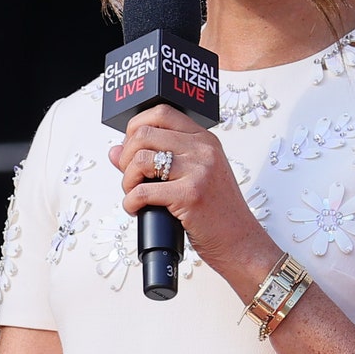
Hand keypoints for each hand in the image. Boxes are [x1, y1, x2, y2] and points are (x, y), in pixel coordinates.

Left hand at [108, 105, 273, 285]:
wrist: (239, 240)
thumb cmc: (216, 211)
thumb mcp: (191, 177)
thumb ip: (156, 159)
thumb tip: (115, 151)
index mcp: (204, 139)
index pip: (162, 113)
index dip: (136, 127)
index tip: (131, 148)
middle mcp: (203, 149)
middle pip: (144, 134)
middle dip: (126, 157)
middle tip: (130, 177)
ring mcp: (198, 170)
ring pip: (140, 160)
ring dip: (127, 180)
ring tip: (134, 193)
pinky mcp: (190, 194)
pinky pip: (142, 191)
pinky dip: (131, 202)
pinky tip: (137, 209)